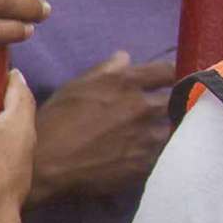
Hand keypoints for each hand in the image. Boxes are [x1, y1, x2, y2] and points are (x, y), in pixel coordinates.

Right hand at [30, 53, 175, 203]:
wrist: (46, 165)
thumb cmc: (54, 121)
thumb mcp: (74, 87)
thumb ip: (104, 70)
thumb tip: (126, 57)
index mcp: (125, 83)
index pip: (167, 71)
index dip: (169, 76)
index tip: (165, 83)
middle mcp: (142, 106)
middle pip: (176, 100)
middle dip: (171, 103)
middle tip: (161, 110)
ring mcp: (148, 137)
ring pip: (172, 129)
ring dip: (165, 130)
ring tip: (153, 136)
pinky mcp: (147, 164)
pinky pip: (164, 154)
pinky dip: (158, 153)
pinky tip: (145, 156)